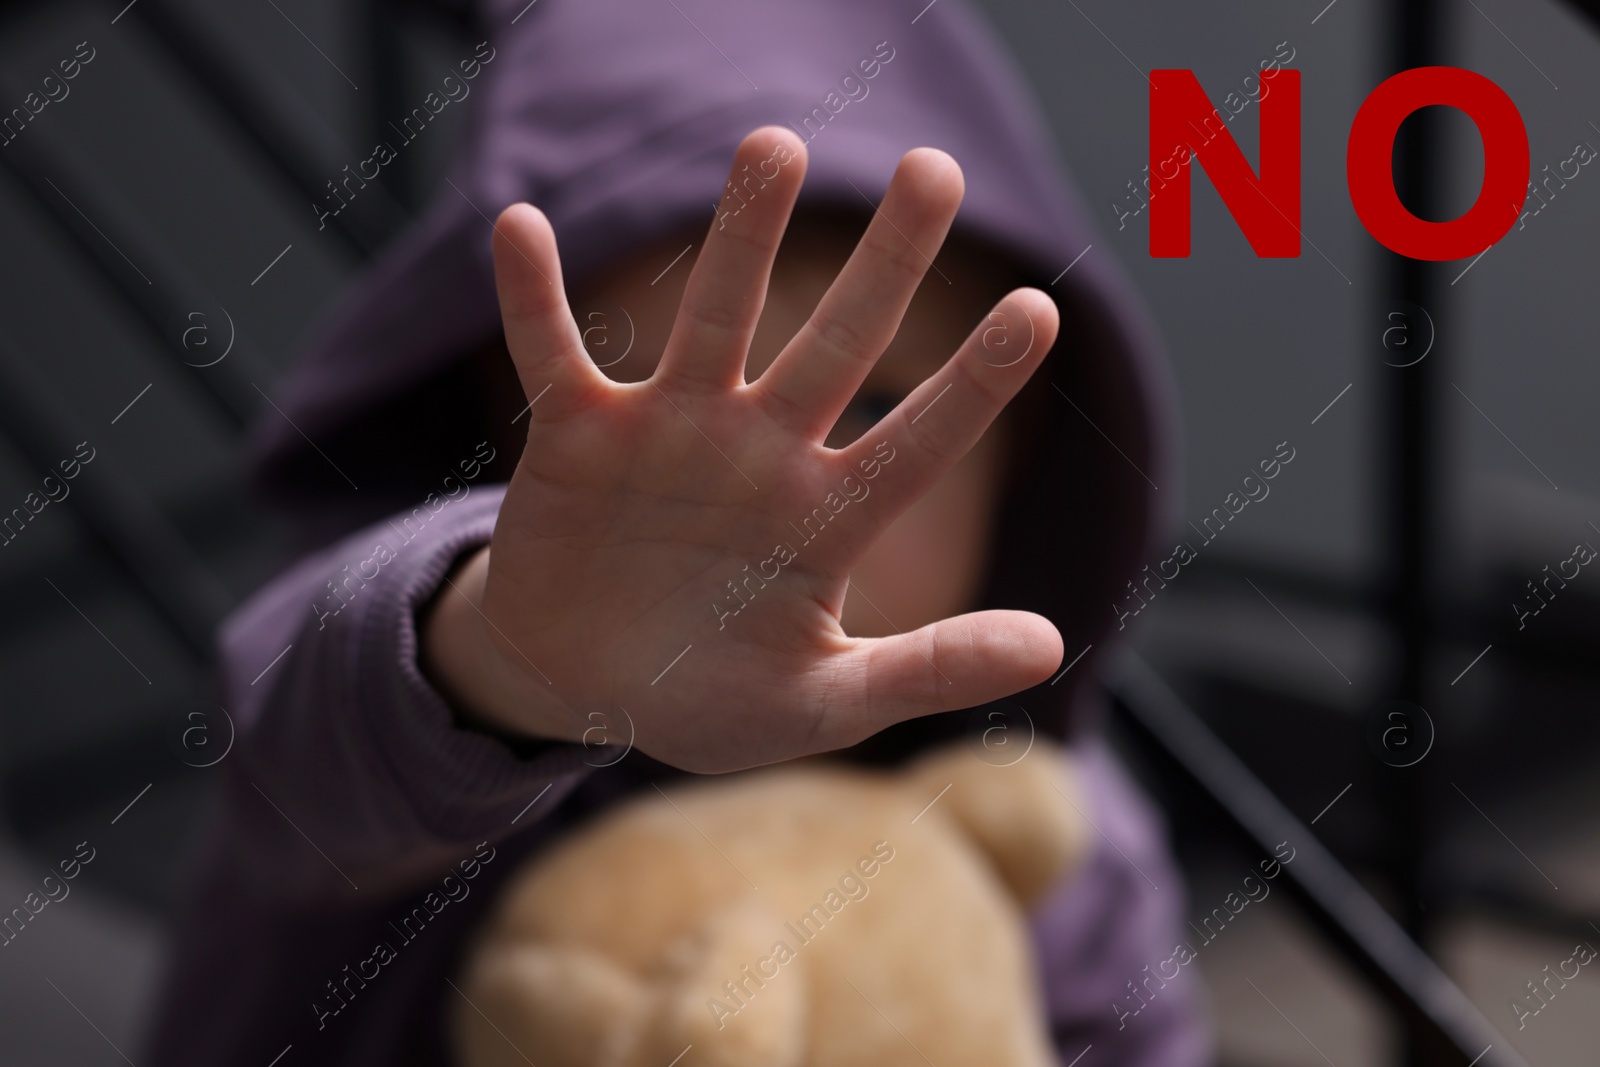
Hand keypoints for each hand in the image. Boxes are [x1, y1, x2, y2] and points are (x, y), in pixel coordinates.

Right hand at [423, 126, 1061, 772]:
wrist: (585, 686)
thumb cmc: (712, 698)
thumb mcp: (823, 702)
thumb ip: (927, 672)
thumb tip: (1053, 646)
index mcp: (826, 516)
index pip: (918, 442)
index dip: (976, 380)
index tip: (1038, 309)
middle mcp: (762, 452)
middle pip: (838, 344)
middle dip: (888, 262)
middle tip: (938, 169)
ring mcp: (671, 432)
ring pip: (715, 318)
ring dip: (743, 236)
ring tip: (776, 145)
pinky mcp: (580, 434)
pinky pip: (552, 355)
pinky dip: (534, 300)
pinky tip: (522, 229)